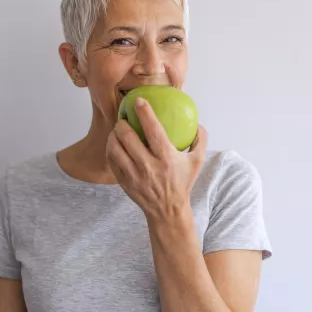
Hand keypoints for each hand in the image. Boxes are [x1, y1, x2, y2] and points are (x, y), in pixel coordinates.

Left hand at [106, 96, 207, 220]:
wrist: (167, 210)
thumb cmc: (182, 182)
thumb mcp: (197, 161)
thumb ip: (200, 140)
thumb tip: (197, 121)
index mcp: (167, 158)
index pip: (153, 130)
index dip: (144, 113)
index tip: (139, 101)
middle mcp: (149, 166)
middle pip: (128, 137)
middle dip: (122, 123)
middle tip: (124, 118)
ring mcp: (134, 175)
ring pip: (115, 148)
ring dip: (114, 135)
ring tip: (118, 130)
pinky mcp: (124, 182)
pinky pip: (111, 160)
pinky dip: (111, 149)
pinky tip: (114, 144)